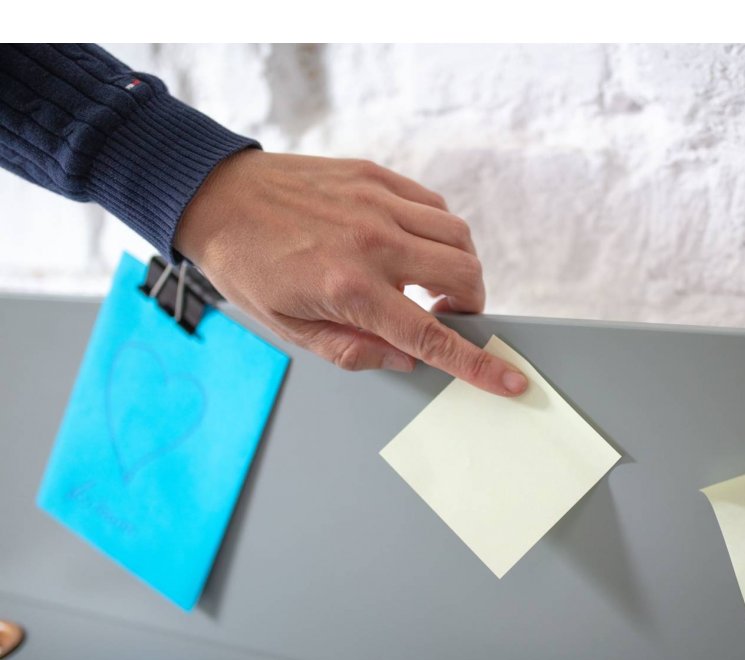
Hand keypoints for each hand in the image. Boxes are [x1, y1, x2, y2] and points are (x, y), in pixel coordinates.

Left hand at [173, 149, 527, 396]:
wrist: (216, 196)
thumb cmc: (248, 266)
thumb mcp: (289, 328)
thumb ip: (352, 350)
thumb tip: (405, 358)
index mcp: (350, 288)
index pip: (431, 335)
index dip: (478, 364)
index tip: (512, 380)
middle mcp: (373, 242)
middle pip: (465, 277)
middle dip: (471, 306)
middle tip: (444, 315)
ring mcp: (378, 203)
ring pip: (459, 238)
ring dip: (460, 268)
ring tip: (429, 282)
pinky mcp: (376, 177)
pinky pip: (435, 206)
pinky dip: (440, 233)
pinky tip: (413, 247)